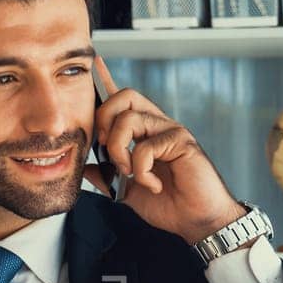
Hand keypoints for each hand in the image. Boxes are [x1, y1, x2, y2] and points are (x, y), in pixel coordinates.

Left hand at [86, 56, 248, 244]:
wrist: (198, 221)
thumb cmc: (170, 204)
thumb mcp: (128, 191)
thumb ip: (107, 176)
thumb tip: (84, 167)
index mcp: (144, 133)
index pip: (123, 100)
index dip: (107, 80)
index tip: (94, 62)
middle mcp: (157, 125)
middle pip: (123, 97)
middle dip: (103, 120)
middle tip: (106, 150)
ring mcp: (171, 131)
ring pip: (129, 119)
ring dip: (118, 150)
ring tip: (130, 174)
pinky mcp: (182, 142)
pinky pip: (146, 146)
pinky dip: (141, 171)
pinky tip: (153, 184)